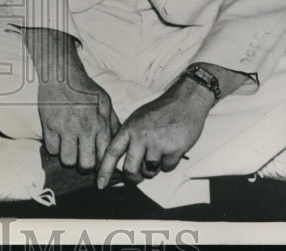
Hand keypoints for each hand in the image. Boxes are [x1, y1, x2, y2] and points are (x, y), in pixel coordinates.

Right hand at [38, 70, 120, 170]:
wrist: (62, 73)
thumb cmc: (85, 88)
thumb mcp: (105, 102)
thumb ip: (113, 123)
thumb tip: (118, 140)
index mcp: (100, 124)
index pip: (103, 157)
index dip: (100, 163)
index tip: (95, 160)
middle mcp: (84, 128)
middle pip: (85, 164)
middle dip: (83, 165)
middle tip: (80, 157)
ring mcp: (66, 128)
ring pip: (67, 160)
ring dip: (68, 157)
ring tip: (68, 148)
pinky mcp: (49, 125)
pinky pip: (51, 149)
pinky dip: (54, 147)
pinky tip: (57, 139)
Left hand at [95, 77, 210, 187]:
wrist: (185, 102)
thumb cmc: (161, 111)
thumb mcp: (138, 119)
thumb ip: (129, 137)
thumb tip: (120, 160)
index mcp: (130, 128)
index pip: (112, 152)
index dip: (104, 170)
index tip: (100, 184)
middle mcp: (141, 136)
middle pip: (130, 169)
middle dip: (132, 179)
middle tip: (135, 179)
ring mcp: (157, 143)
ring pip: (149, 171)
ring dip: (153, 169)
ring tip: (158, 154)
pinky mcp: (174, 150)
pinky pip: (167, 168)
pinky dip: (168, 163)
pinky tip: (171, 149)